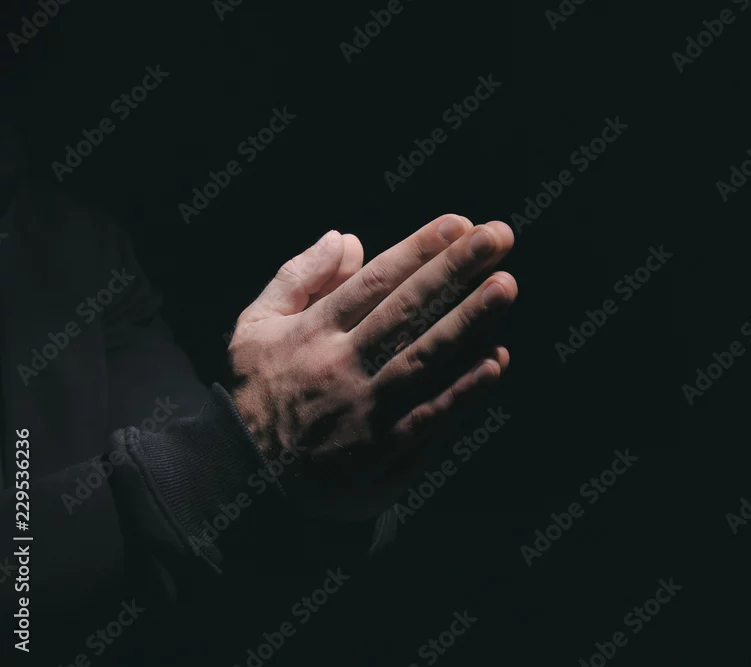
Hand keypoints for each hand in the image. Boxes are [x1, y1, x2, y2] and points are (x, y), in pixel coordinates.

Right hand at [229, 215, 516, 519]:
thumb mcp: (254, 327)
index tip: (459, 224)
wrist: (244, 480)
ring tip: (504, 286)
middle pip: (406, 313)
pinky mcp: (383, 459)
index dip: (419, 250)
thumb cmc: (257, 392)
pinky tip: (496, 360)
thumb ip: (298, 278)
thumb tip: (346, 237)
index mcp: (311, 334)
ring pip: (424, 361)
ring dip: (469, 323)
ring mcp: (364, 416)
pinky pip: (428, 420)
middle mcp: (340, 369)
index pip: (374, 283)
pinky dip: (463, 392)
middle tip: (498, 236)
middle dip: (455, 271)